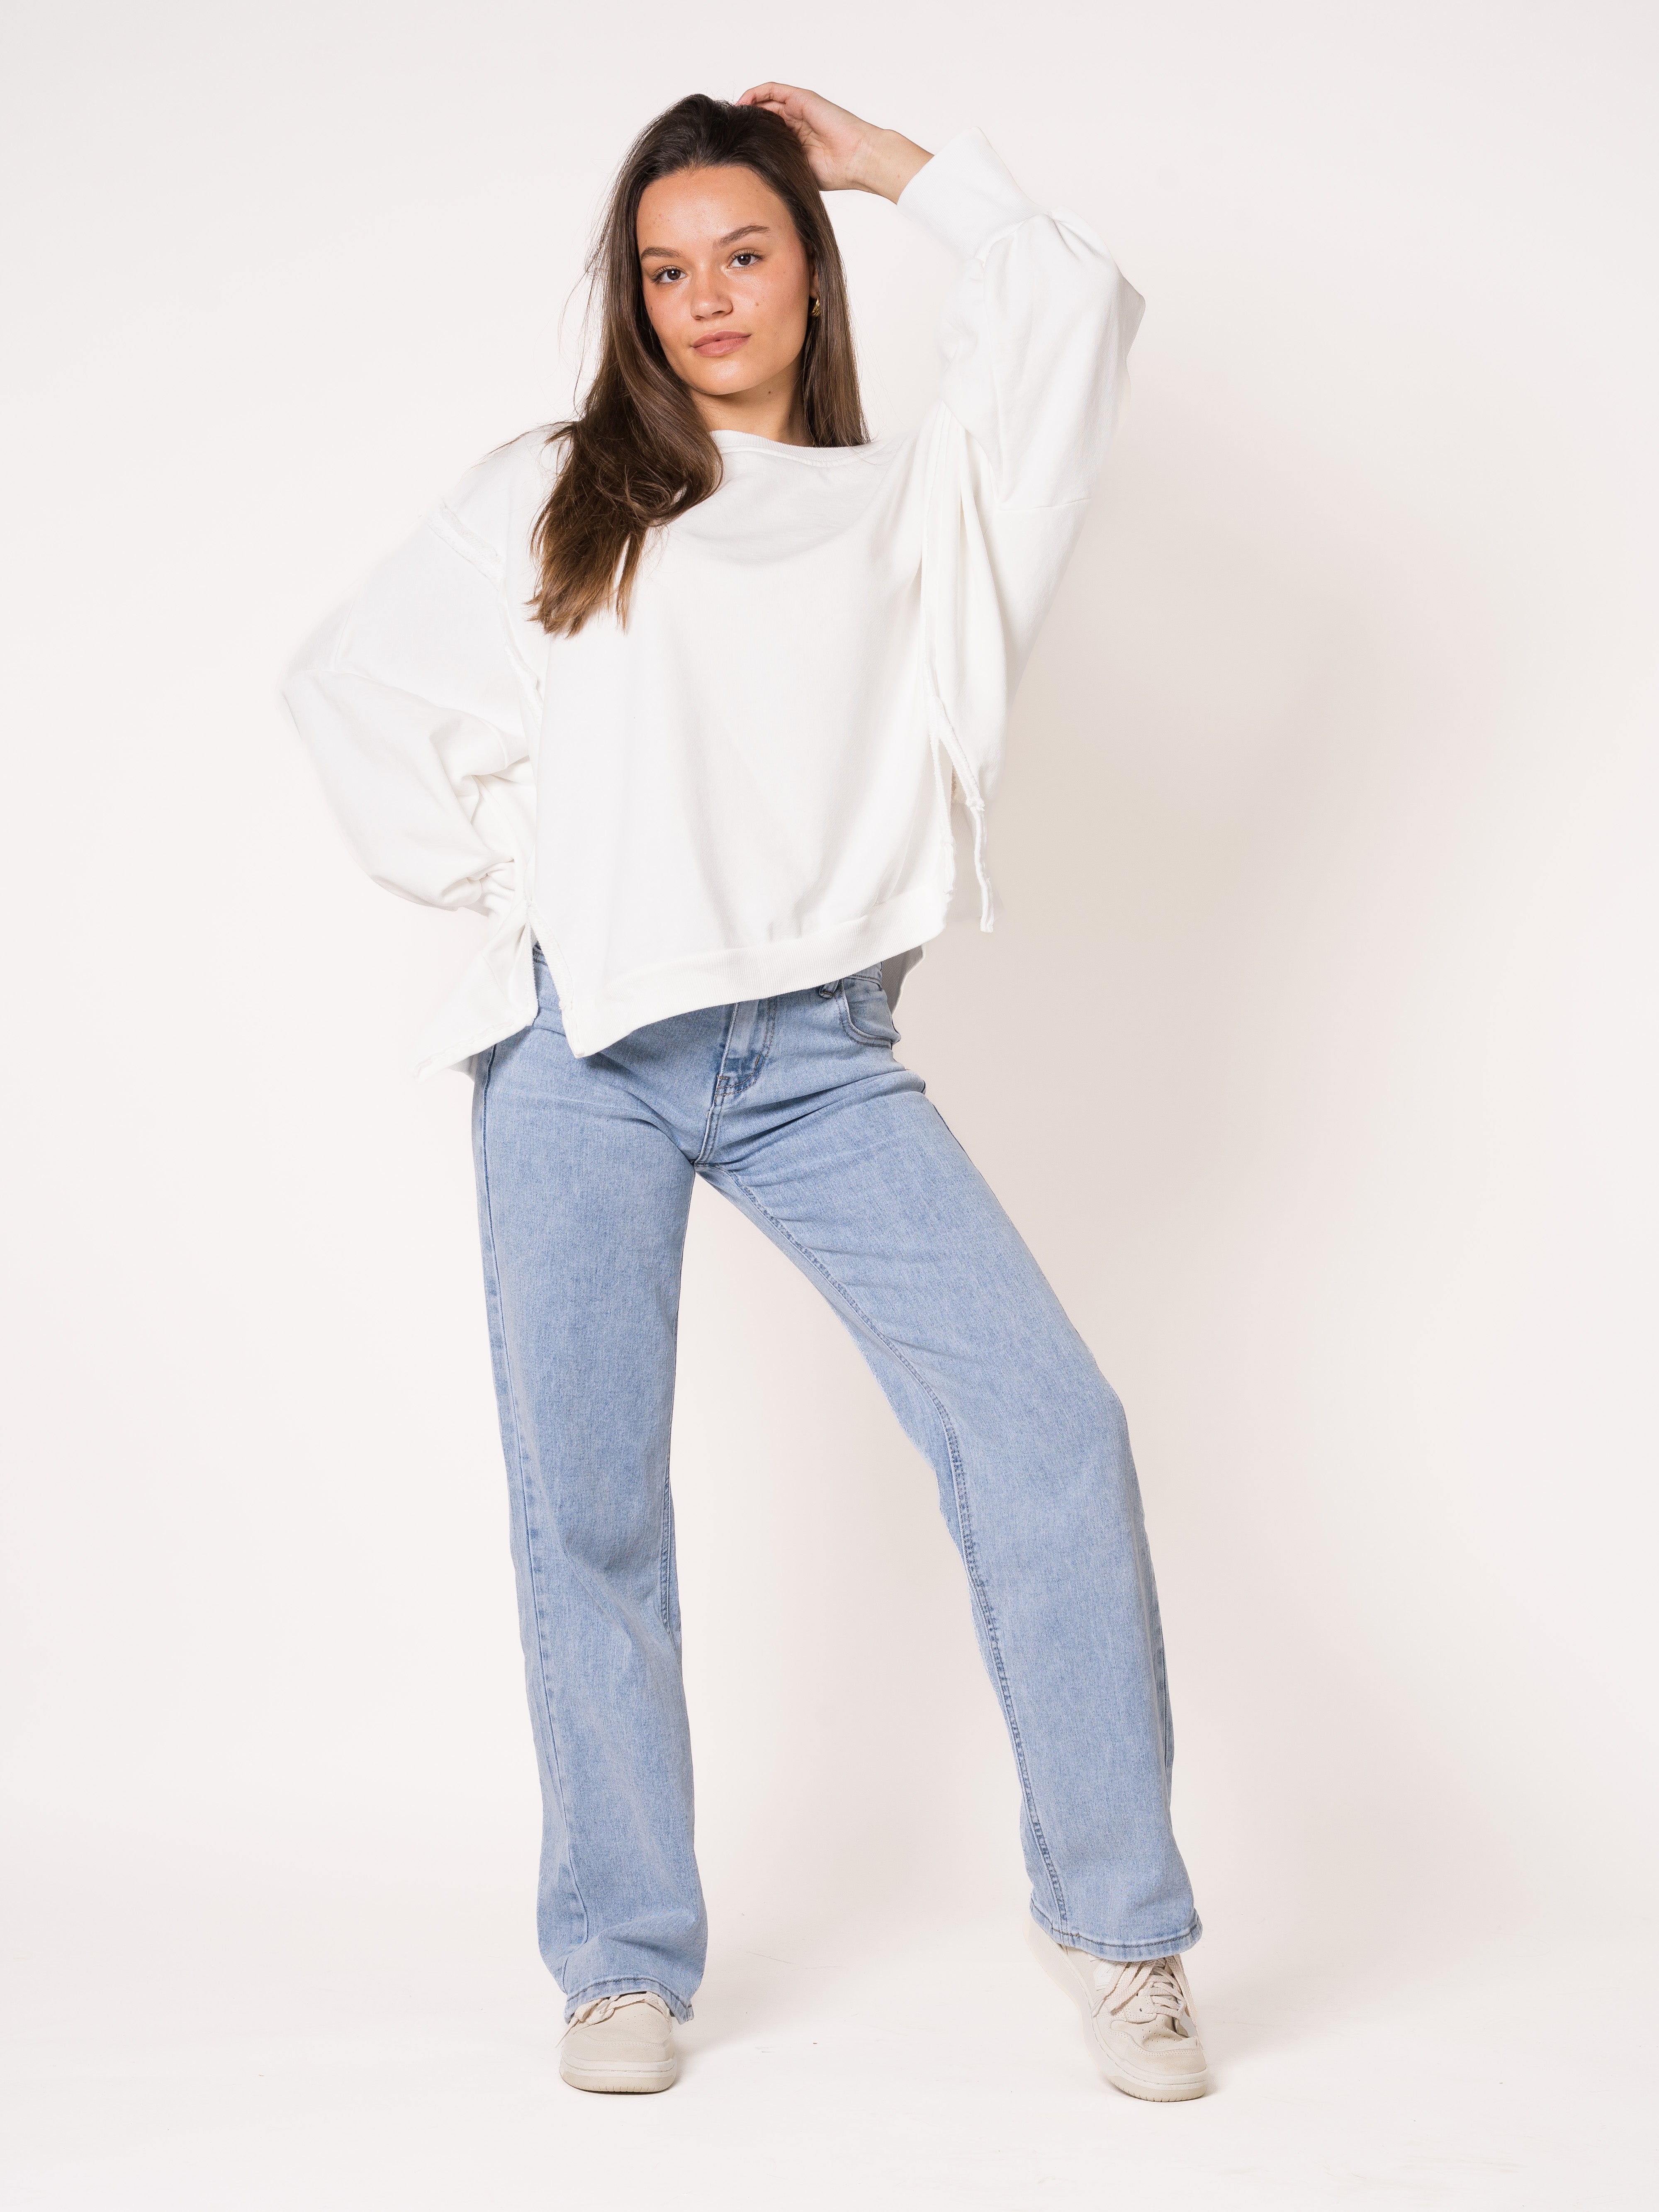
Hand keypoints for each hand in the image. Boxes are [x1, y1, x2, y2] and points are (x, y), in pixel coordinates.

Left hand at [736, 83, 929, 201]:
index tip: (731, 146)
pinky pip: (772, 90)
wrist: (859, 158)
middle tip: (726, 130)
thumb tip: (753, 180)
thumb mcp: (798, 171)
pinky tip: (742, 104)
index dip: (750, 137)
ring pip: (766, 101)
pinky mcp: (801, 98)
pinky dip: (755, 93)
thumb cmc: (836, 172)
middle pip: (764, 115)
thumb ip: (780, 166)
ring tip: (730, 117)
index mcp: (797, 140)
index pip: (768, 133)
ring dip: (746, 107)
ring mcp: (799, 109)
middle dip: (745, 122)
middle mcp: (797, 122)